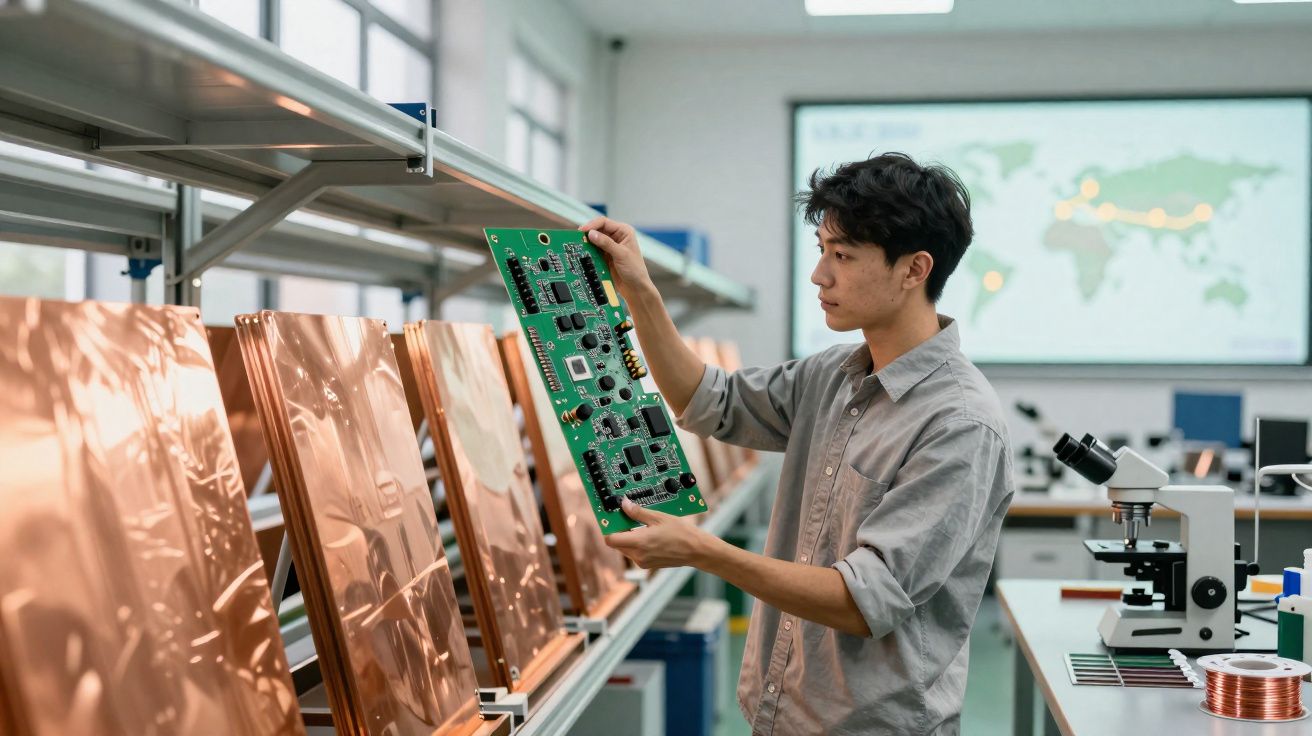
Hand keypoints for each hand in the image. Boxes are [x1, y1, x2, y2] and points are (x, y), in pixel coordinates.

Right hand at [578, 216, 653, 297]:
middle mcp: (616, 236)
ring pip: (594, 240)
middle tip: (577, 239)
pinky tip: (583, 254)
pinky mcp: (605, 256)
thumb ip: (606, 243)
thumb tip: (591, 234)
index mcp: (624, 231)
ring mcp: (610, 246)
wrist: (635, 288)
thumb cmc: (635, 270)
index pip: (604, 222)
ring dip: (587, 243)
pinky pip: (594, 251)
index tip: (582, 231)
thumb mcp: (621, 254)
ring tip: (578, 246)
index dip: (592, 225)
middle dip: (588, 234)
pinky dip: (588, 252)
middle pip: (597, 230)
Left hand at [604, 498, 719, 569]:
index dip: (608, 529)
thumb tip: (625, 505)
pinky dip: (637, 545)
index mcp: (639, 543)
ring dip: (628, 538)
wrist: (696, 550)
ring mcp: (643, 562)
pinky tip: (648, 535)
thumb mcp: (658, 517)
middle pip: (617, 544)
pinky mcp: (648, 565)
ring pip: (626, 549)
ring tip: (641, 526)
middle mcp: (638, 555)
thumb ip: (638, 512)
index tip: (611, 519)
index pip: (610, 539)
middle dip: (619, 531)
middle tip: (627, 518)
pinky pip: (635, 554)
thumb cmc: (681, 533)